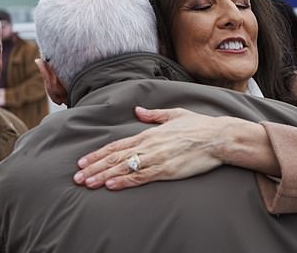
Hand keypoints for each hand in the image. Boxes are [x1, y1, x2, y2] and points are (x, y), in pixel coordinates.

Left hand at [74, 107, 229, 189]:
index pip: (118, 145)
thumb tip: (138, 111)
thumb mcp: (175, 114)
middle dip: (95, 168)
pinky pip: (141, 177)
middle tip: (78, 177)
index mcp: (150, 133)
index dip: (99, 154)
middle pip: (116, 158)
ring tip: (88, 183)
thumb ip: (154, 115)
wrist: (218, 137)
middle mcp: (150, 146)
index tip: (83, 161)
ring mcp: (157, 159)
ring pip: (125, 169)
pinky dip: (124, 181)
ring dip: (104, 176)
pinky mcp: (167, 171)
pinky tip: (111, 185)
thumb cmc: (199, 126)